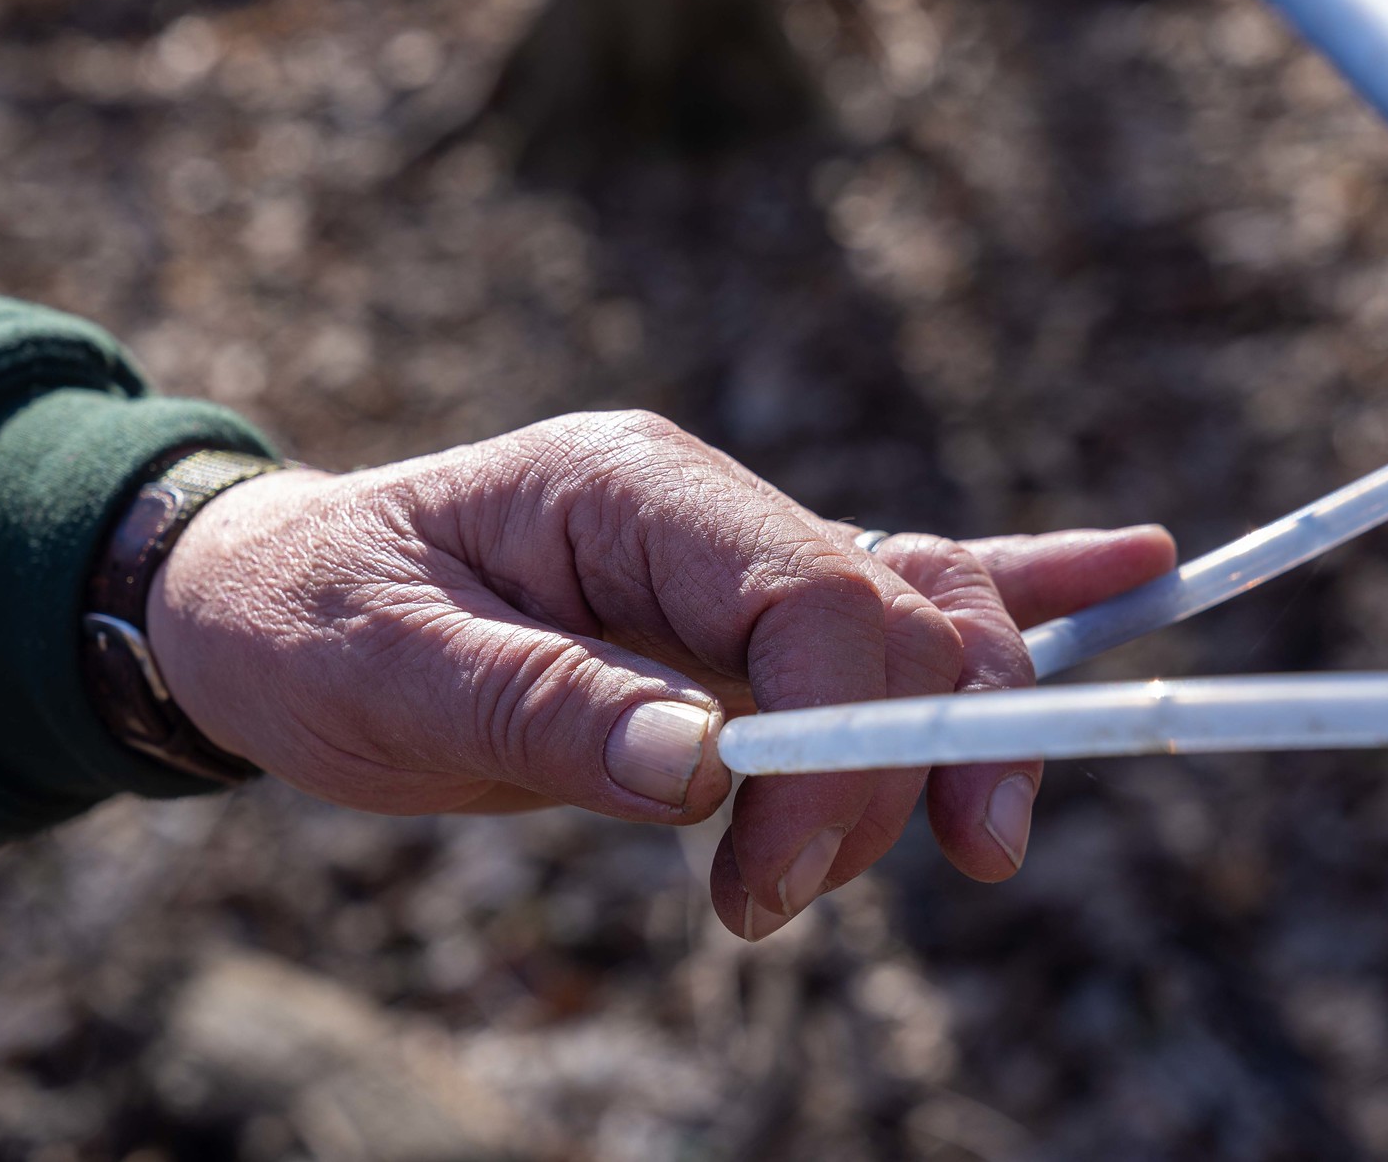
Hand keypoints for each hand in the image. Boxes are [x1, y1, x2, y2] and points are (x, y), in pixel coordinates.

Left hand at [146, 411, 1173, 938]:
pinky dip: (1012, 600)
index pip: (815, 594)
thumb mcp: (390, 672)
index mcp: (631, 488)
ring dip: (954, 734)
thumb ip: (545, 709)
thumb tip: (699, 772)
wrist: (260, 603)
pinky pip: (890, 601)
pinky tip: (1126, 575)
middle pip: (898, 610)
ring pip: (922, 613)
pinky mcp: (733, 619)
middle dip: (905, 761)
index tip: (768, 885)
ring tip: (951, 844)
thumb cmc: (309, 622)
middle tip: (786, 899)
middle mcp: (705, 508)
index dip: (845, 743)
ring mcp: (730, 557)